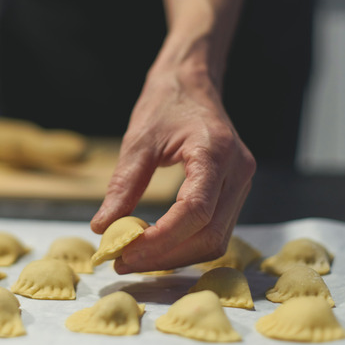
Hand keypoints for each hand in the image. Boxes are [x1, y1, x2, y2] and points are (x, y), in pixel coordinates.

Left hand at [90, 67, 255, 273]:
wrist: (193, 83)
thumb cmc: (166, 103)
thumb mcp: (138, 140)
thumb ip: (123, 185)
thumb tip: (102, 228)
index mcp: (215, 152)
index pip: (195, 210)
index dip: (161, 239)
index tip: (126, 252)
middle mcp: (238, 172)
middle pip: (208, 234)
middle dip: (166, 255)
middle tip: (124, 261)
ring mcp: (241, 183)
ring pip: (216, 240)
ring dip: (176, 256)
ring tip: (136, 257)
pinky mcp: (236, 192)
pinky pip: (216, 230)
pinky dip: (186, 245)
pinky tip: (157, 246)